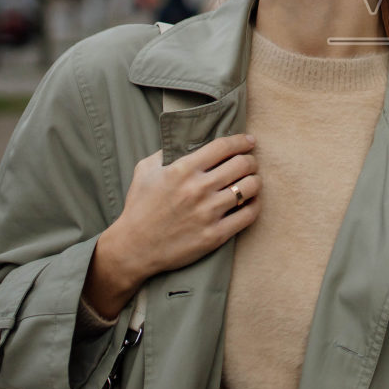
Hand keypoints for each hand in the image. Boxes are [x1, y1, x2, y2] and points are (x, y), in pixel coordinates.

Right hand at [117, 134, 261, 278]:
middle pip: (242, 164)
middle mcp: (198, 189)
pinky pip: (248, 214)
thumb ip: (165, 152)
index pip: (223, 147)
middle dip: (251, 160)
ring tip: (252, 181)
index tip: (249, 141)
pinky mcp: (215, 235)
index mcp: (182, 170)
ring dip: (255, 181)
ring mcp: (208, 213)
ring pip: (249, 188)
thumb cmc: (139, 207)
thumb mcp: (145, 171)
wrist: (134, 248)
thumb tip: (184, 140)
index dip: (241, 141)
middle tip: (250, 162)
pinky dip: (254, 205)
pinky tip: (251, 202)